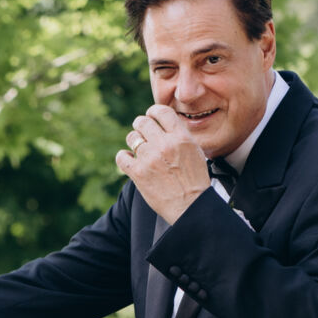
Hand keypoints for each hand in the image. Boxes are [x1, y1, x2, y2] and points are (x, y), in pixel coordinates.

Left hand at [114, 104, 210, 223]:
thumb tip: (164, 123)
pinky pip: (122, 157)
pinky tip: (128, 159)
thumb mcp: (195, 151)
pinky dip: (123, 156)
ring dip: (133, 141)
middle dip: (140, 125)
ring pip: (132, 138)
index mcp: (181, 137)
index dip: (153, 112)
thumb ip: (179, 136)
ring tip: (137, 147)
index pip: (162, 111)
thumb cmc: (195, 180)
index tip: (150, 115)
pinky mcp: (138, 173)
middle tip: (141, 130)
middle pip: (143, 122)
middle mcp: (164, 145)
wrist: (191, 206)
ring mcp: (150, 159)